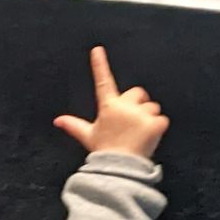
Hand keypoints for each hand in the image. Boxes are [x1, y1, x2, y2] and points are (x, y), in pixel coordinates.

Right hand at [53, 45, 168, 160]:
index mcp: (108, 107)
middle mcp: (124, 106)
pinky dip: (158, 128)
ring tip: (139, 134)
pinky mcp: (154, 123)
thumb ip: (74, 125)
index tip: (97, 49)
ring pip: (152, 107)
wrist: (120, 169)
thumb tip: (58, 120)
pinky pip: (162, 119)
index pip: (103, 81)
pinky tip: (149, 138)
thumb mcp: (88, 137)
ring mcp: (140, 114)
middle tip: (133, 121)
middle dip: (138, 103)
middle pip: (138, 93)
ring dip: (149, 117)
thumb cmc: (103, 152)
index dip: (99, 65)